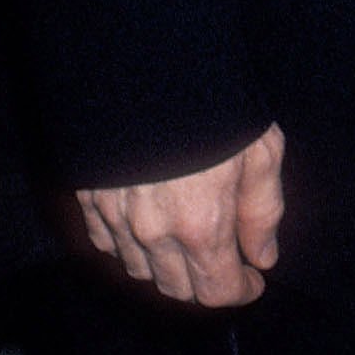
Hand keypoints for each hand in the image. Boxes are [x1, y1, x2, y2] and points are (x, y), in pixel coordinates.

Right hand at [76, 122, 284, 305]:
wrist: (150, 62)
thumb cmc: (215, 102)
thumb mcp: (262, 150)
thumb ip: (263, 212)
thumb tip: (262, 257)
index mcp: (201, 224)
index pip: (216, 291)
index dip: (240, 292)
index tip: (253, 281)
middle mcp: (153, 231)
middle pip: (176, 289)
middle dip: (205, 284)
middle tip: (225, 262)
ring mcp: (116, 217)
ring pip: (140, 270)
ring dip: (167, 268)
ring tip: (190, 245)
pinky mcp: (91, 198)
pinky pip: (108, 244)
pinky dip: (130, 248)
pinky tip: (149, 231)